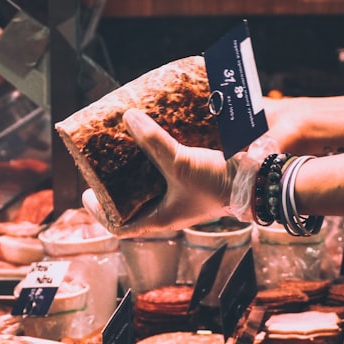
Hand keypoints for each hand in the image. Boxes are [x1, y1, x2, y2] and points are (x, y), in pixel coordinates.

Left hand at [82, 109, 243, 237]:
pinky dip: (156, 161)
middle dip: (115, 188)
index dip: (99, 213)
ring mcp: (182, 197)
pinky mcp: (193, 182)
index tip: (87, 195)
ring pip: (149, 188)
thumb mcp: (179, 162)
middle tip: (102, 166)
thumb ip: (153, 141)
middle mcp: (169, 211)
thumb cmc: (216, 182)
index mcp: (161, 219)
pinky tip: (153, 142)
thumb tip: (127, 117)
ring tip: (123, 150)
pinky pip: (167, 174)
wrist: (256, 179)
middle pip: (132, 204)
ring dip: (135, 171)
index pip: (120, 226)